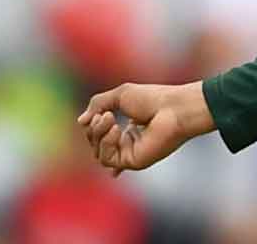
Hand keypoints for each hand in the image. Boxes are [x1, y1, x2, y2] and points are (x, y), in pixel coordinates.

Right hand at [77, 81, 215, 175]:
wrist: (175, 108)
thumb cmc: (154, 98)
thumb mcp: (120, 95)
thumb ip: (98, 104)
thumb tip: (81, 121)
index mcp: (131, 128)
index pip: (101, 135)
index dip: (94, 128)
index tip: (99, 115)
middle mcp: (131, 143)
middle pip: (96, 144)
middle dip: (94, 128)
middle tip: (106, 114)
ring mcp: (132, 153)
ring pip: (98, 153)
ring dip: (97, 134)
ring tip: (109, 117)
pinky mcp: (134, 162)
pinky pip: (107, 160)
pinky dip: (106, 143)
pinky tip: (117, 129)